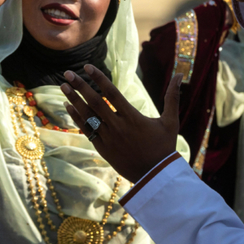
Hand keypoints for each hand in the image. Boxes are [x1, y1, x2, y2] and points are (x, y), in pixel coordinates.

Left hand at [60, 65, 181, 182]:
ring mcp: (109, 139)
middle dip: (80, 86)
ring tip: (63, 85)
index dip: (99, 79)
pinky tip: (68, 106)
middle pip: (95, 102)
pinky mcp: (103, 149)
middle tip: (68, 72)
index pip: (112, 93)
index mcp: (133, 118)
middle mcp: (118, 127)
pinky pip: (87, 131)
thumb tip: (180, 74)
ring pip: (88, 116)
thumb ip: (173, 97)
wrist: (155, 176)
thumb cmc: (165, 147)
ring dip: (74, 99)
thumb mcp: (171, 121)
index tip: (87, 67)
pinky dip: (77, 118)